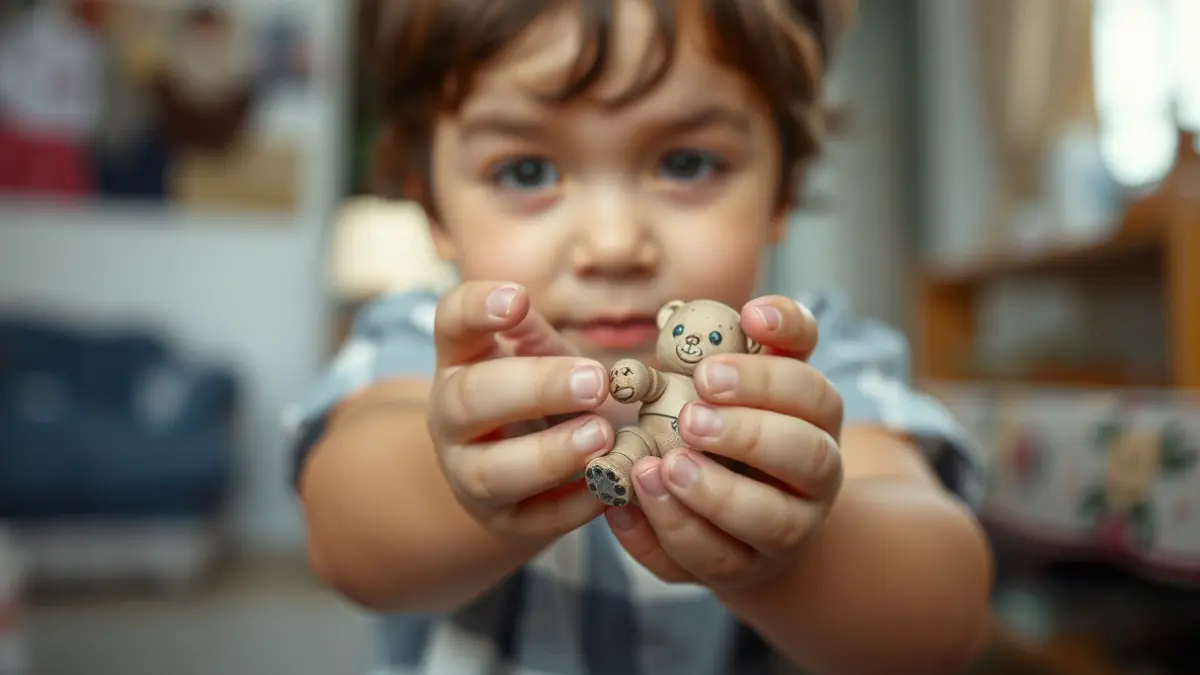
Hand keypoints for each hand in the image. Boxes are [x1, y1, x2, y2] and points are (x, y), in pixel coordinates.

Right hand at [427, 281, 614, 541]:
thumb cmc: (546, 396)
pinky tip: (611, 486)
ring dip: (550, 454)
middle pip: (470, 399)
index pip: (451, 323)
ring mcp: (468, 473)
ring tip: (602, 435)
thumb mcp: (544, 357)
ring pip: (491, 471)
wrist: (536, 472)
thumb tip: (531, 309)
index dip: (477, 309)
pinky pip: (534, 519)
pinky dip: (574, 505)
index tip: (518, 299)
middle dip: (536, 388)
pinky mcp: (502, 521)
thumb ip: (538, 336)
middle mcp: (450, 417)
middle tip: (597, 381)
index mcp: (462, 360)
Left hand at [605, 296, 843, 591]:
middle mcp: (815, 475)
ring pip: (769, 520)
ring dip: (714, 493)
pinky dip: (668, 532)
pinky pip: (712, 561)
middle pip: (805, 454)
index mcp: (814, 419)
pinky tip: (628, 500)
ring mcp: (786, 530)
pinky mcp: (743, 570)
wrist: (748, 526)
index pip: (815, 386)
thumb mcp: (734, 386)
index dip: (783, 354)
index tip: (747, 318)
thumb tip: (691, 315)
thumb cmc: (732, 431)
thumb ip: (726, 351)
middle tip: (692, 414)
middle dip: (748, 431)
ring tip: (665, 466)